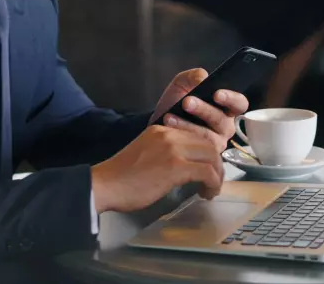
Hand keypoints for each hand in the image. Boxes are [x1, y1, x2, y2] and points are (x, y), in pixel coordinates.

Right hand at [91, 125, 226, 213]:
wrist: (106, 184)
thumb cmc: (122, 176)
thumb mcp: (146, 153)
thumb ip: (165, 152)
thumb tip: (186, 164)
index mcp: (161, 129)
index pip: (195, 136)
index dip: (206, 154)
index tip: (206, 169)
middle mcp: (169, 134)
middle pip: (208, 144)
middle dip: (216, 165)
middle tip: (212, 182)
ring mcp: (173, 149)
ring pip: (212, 157)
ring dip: (217, 175)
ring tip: (210, 190)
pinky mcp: (176, 166)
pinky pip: (207, 172)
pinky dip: (212, 184)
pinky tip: (206, 194)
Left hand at [150, 68, 248, 152]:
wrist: (157, 123)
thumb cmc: (174, 103)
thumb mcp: (182, 84)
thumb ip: (193, 76)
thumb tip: (203, 78)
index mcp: (225, 108)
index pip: (239, 103)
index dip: (231, 99)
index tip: (216, 94)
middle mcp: (225, 126)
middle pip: (222, 120)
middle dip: (204, 110)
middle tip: (187, 102)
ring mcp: (216, 142)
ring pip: (209, 135)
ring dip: (188, 124)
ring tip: (171, 116)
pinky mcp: (203, 156)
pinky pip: (197, 147)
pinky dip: (181, 135)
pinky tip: (169, 126)